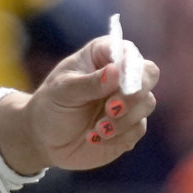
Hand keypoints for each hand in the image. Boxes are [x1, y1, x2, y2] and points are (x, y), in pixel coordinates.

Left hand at [0, 34, 159, 174]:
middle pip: (149, 75)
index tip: (119, 81)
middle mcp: (122, 76)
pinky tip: (95, 139)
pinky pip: (137, 129)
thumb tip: (116, 72)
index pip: (130, 53)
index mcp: (104, 55)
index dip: (131, 66)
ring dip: (123, 120)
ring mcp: (129, 102)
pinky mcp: (130, 126)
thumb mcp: (63, 91)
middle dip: (132, 94)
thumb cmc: (51, 105)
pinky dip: (119, 137)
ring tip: (97, 129)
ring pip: (146, 104)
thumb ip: (89, 83)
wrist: (44, 139)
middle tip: (110, 108)